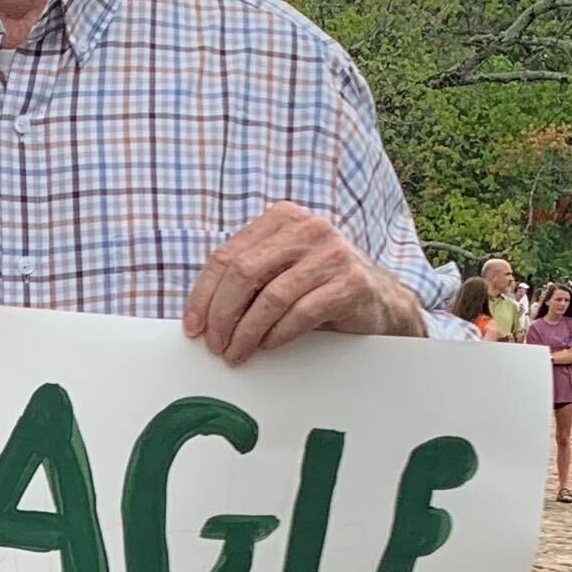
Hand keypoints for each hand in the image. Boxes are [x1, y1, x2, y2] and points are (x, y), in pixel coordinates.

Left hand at [185, 203, 420, 362]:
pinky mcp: (350, 282)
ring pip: (271, 297)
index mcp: (282, 218)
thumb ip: (247, 278)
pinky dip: (278, 334)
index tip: (193, 326)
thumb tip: (201, 314)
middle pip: (244, 273)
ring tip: (236, 352)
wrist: (378, 299)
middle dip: (221, 315)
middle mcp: (307, 228)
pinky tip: (268, 346)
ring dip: (247, 333)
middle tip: (215, 345)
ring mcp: (332, 253)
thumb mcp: (280, 270)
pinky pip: (301, 313)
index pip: (227, 255)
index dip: (204, 294)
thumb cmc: (319, 286)